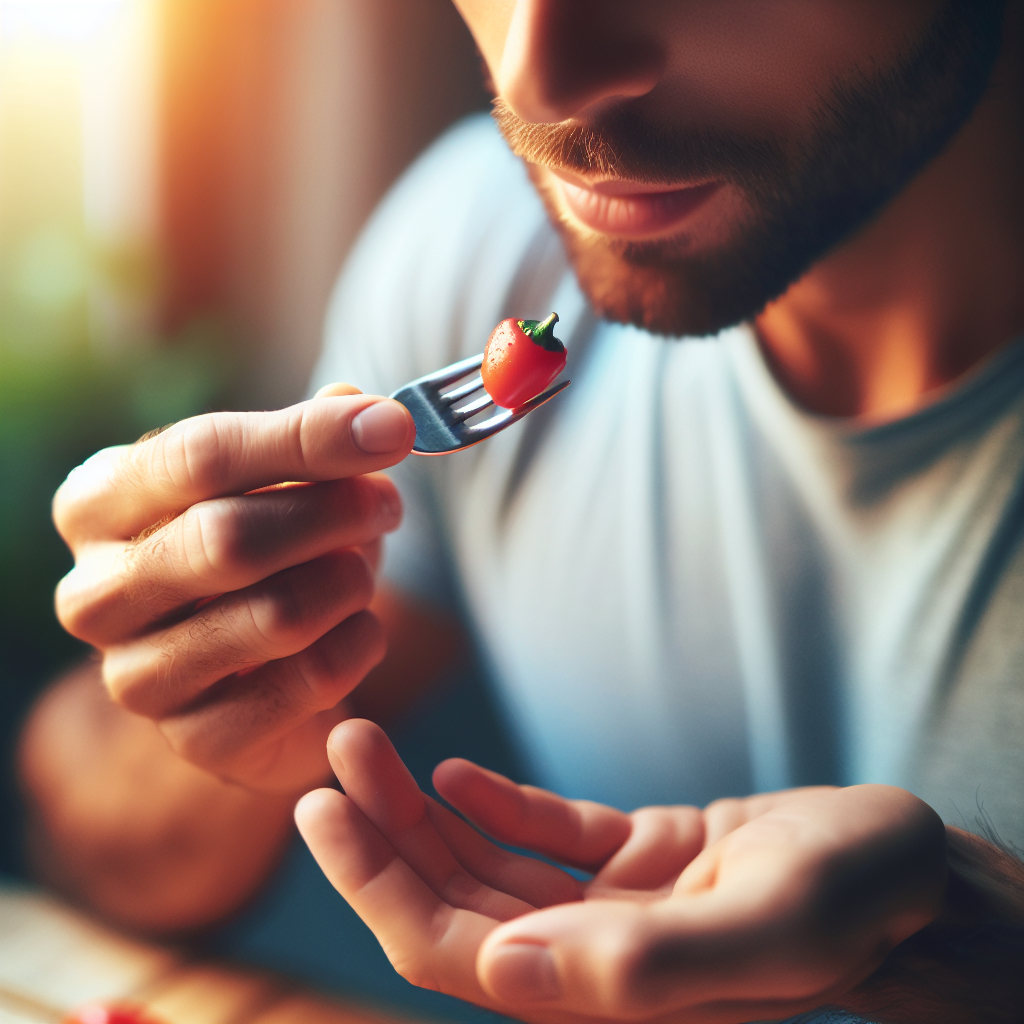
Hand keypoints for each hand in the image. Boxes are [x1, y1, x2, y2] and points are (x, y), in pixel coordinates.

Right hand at [52, 385, 414, 792]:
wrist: (255, 658)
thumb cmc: (261, 545)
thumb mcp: (279, 478)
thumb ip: (312, 437)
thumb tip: (358, 404)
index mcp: (98, 504)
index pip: (200, 456)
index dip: (308, 438)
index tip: (393, 428)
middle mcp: (96, 593)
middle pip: (229, 539)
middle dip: (333, 514)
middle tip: (387, 505)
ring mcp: (137, 677)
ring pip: (275, 616)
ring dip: (349, 581)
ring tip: (363, 569)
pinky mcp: (196, 740)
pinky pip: (307, 684)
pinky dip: (358, 645)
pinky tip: (362, 629)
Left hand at [296, 720, 947, 1023]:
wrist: (913, 875)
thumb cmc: (861, 898)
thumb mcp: (771, 925)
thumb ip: (642, 964)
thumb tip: (502, 975)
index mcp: (610, 990)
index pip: (453, 949)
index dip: (376, 884)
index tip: (324, 806)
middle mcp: (595, 958)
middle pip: (452, 904)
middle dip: (383, 832)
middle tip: (340, 744)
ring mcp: (612, 910)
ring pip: (486, 866)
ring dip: (422, 809)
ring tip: (370, 744)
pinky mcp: (637, 863)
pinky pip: (543, 838)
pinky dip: (493, 805)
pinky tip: (450, 774)